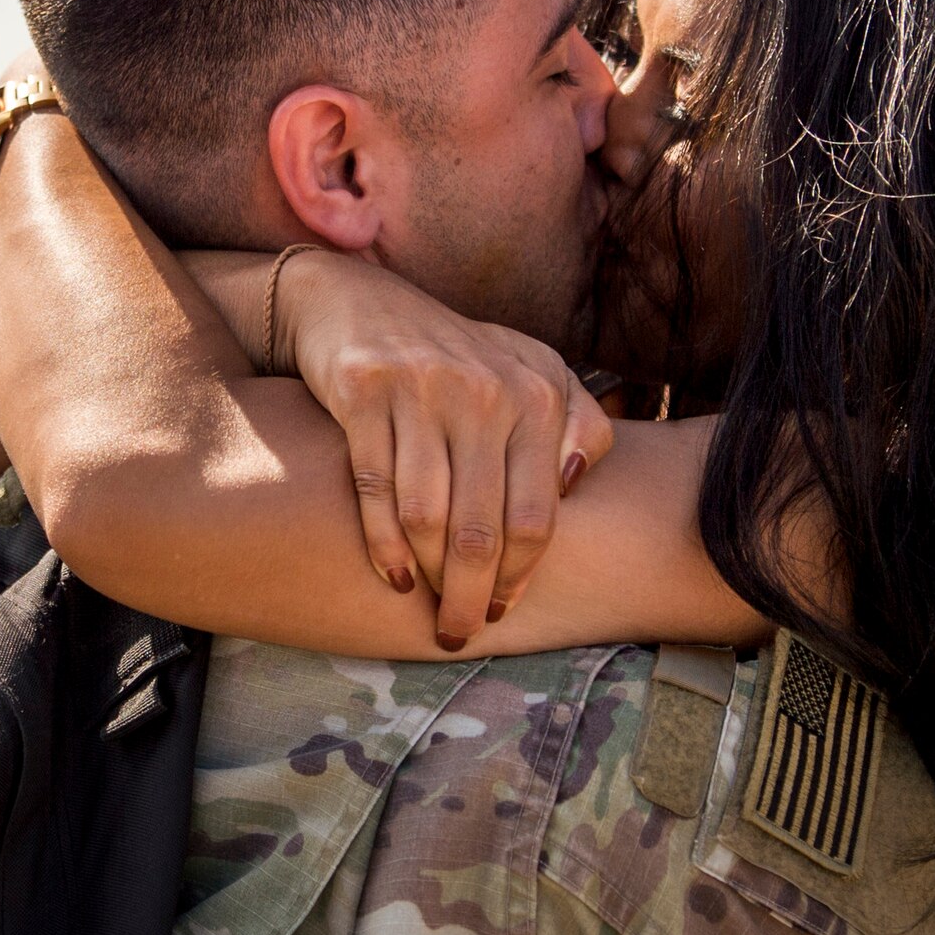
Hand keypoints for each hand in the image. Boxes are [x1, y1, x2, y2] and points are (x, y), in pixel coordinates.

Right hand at [271, 251, 614, 649]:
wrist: (357, 302)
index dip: (519, 576)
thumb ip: (576, 422)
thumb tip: (577, 483)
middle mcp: (484, 390)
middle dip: (470, 595)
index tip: (502, 609)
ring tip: (427, 608)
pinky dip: (383, 544)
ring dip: (428, 577)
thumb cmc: (456, 357)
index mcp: (536, 393)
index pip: (536, 515)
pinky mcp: (363, 391)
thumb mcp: (530, 371)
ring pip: (427, 516)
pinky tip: (392, 576)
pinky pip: (375, 488)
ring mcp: (421, 389)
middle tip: (459, 632)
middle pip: (480, 529)